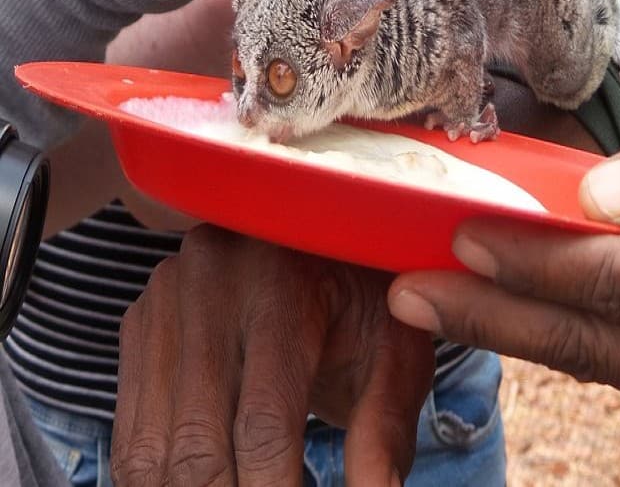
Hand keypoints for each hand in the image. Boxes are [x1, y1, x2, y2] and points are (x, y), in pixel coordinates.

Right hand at [112, 227, 434, 485]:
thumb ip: (384, 429)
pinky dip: (164, 482)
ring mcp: (166, 300)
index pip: (265, 422)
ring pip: (152, 452)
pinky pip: (132, 435)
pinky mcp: (141, 323)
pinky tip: (212, 485)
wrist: (320, 247)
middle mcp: (213, 281)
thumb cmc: (370, 304)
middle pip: (198, 447)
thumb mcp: (397, 355)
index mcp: (285, 281)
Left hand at [388, 63, 619, 468]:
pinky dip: (567, 337)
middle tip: (408, 293)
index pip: (615, 281)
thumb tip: (597, 199)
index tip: (455, 236)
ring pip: (597, 361)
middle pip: (590, 339)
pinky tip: (520, 306)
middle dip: (491, 315)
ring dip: (517, 327)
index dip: (527, 260)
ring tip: (441, 293)